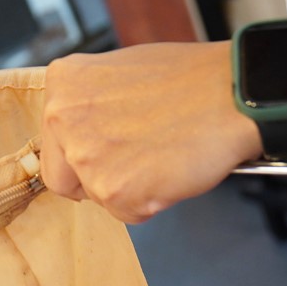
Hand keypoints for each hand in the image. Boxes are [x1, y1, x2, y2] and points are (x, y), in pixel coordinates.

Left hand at [41, 41, 262, 223]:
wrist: (235, 94)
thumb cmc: (190, 80)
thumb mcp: (117, 72)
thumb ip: (89, 102)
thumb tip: (82, 130)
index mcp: (62, 84)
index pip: (51, 141)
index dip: (79, 153)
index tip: (104, 152)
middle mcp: (61, 118)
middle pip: (61, 178)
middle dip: (95, 178)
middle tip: (134, 163)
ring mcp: (85, 156)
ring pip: (96, 196)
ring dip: (128, 188)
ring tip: (161, 155)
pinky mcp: (113, 190)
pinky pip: (126, 213)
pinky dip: (151, 201)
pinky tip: (170, 170)